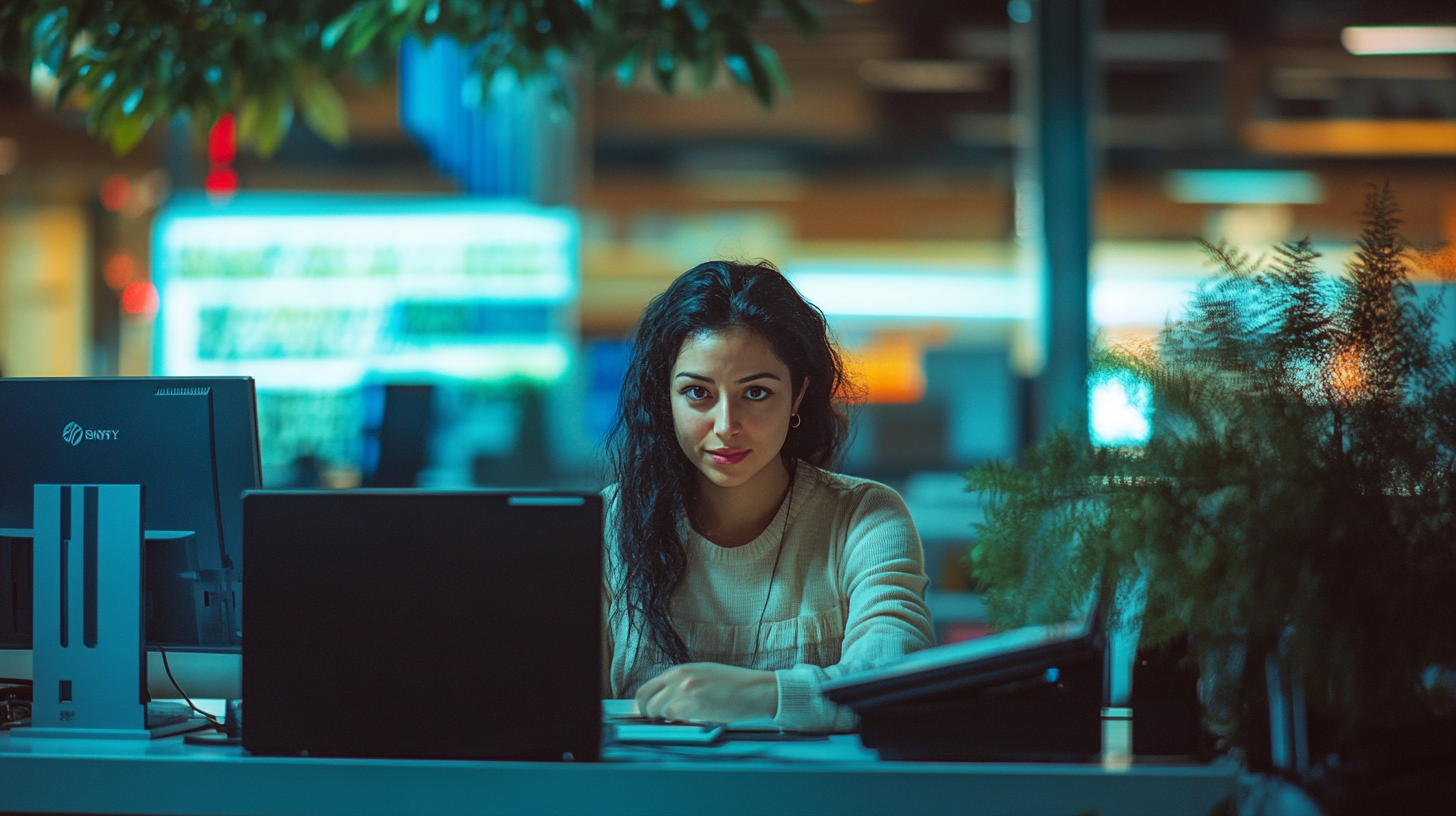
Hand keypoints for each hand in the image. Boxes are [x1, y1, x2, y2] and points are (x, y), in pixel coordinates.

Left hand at [634, 662, 777, 722]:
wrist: (756, 689)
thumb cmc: (735, 685)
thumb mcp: (703, 675)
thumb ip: (682, 685)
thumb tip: (665, 702)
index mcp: (681, 670)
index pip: (646, 689)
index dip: (644, 706)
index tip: (649, 715)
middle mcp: (679, 677)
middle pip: (646, 701)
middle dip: (651, 716)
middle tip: (662, 724)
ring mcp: (686, 690)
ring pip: (658, 711)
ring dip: (666, 721)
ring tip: (682, 723)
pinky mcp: (695, 704)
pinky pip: (673, 718)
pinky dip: (677, 724)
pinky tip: (690, 724)